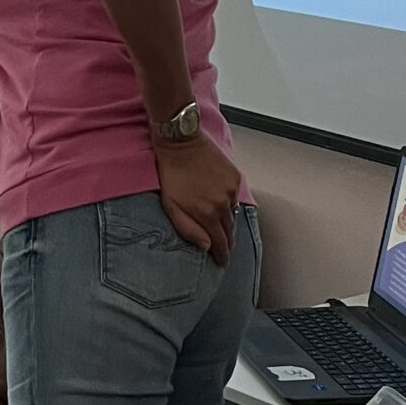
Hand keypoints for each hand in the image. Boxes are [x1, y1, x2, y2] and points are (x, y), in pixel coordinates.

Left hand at [155, 134, 239, 265]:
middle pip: (230, 231)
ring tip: (219, 225)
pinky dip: (228, 202)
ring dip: (227, 221)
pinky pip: (235, 197)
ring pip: (233, 215)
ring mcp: (231, 190)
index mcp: (207, 214)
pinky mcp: (235, 177)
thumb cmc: (171, 174)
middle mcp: (223, 204)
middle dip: (226, 242)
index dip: (222, 256)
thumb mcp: (171, 205)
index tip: (222, 262)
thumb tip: (206, 246)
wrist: (181, 142)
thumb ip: (188, 229)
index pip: (220, 243)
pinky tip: (219, 200)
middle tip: (223, 249)